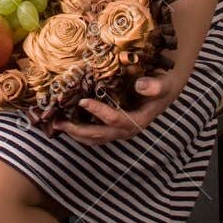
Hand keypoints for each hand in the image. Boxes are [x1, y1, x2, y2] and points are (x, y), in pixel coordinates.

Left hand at [50, 70, 186, 143]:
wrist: (165, 89)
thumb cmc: (163, 85)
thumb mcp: (164, 83)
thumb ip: (156, 86)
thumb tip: (140, 85)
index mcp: (138, 121)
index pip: (115, 120)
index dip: (99, 112)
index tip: (82, 101)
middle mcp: (127, 130)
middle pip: (100, 135)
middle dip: (78, 130)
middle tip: (59, 122)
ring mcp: (119, 131)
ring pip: (95, 138)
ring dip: (76, 134)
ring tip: (57, 125)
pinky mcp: (113, 127)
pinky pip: (95, 134)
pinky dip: (80, 131)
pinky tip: (67, 123)